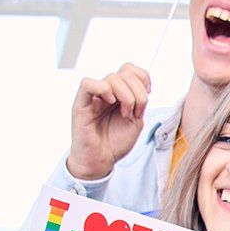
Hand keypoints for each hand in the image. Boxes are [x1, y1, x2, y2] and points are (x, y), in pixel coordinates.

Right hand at [66, 64, 151, 179]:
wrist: (100, 161)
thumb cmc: (115, 143)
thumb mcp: (136, 121)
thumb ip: (139, 102)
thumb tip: (142, 86)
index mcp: (119, 94)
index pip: (129, 70)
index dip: (143, 78)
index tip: (148, 94)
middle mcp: (106, 93)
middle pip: (125, 73)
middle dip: (138, 93)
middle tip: (135, 113)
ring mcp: (93, 97)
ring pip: (112, 78)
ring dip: (127, 97)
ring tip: (125, 114)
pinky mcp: (81, 105)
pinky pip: (88, 84)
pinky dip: (104, 89)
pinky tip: (110, 103)